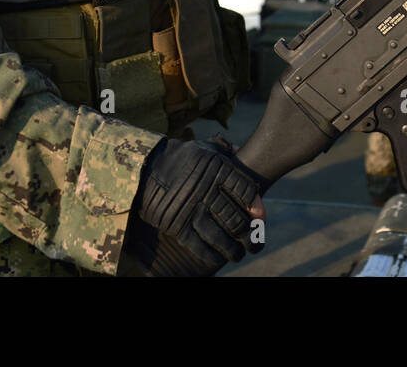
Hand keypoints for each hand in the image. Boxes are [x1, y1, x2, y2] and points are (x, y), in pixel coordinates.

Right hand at [124, 138, 263, 276]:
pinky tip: (218, 259)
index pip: (245, 190)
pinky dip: (210, 254)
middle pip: (234, 218)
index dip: (255, 205)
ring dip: (232, 249)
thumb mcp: (203, 148)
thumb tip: (241, 152)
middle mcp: (207, 191)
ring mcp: (192, 209)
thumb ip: (223, 150)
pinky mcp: (176, 224)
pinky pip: (197, 244)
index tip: (260, 216)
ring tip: (238, 255)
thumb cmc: (180, 157)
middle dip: (247, 235)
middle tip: (253, 243)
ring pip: (219, 235)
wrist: (146, 167)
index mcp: (218, 170)